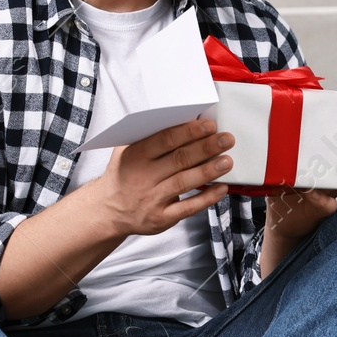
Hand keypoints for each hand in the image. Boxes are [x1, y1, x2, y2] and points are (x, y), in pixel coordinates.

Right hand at [94, 118, 232, 237]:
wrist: (109, 210)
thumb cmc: (124, 175)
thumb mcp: (126, 151)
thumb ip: (149, 136)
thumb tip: (183, 119)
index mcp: (135, 156)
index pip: (165, 140)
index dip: (189, 132)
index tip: (209, 125)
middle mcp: (143, 177)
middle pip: (179, 159)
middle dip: (206, 148)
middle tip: (227, 139)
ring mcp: (152, 199)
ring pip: (184, 182)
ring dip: (208, 171)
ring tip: (227, 161)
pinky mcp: (161, 218)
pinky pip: (186, 208)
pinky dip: (206, 198)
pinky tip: (221, 188)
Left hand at [264, 107, 336, 246]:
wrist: (279, 218)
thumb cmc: (281, 183)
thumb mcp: (279, 159)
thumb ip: (282, 145)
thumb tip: (279, 126)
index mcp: (328, 152)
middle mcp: (336, 169)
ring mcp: (334, 189)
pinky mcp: (326, 207)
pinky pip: (330, 204)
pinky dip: (323, 199)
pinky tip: (312, 193)